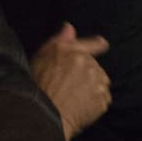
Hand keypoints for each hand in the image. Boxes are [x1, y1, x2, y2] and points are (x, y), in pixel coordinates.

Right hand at [30, 23, 110, 140]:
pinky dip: (95, 101)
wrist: (44, 113)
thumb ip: (59, 41)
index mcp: (74, 53)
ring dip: (92, 87)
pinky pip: (102, 99)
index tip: (102, 44)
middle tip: (69, 84)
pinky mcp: (103, 101)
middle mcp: (90, 66)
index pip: (93, 45)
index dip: (97, 45)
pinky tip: (81, 105)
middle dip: (86, 73)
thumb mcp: (42, 57)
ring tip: (74, 96)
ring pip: (100, 82)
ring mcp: (98, 84)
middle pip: (95, 67)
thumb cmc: (38, 85)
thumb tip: (69, 27)